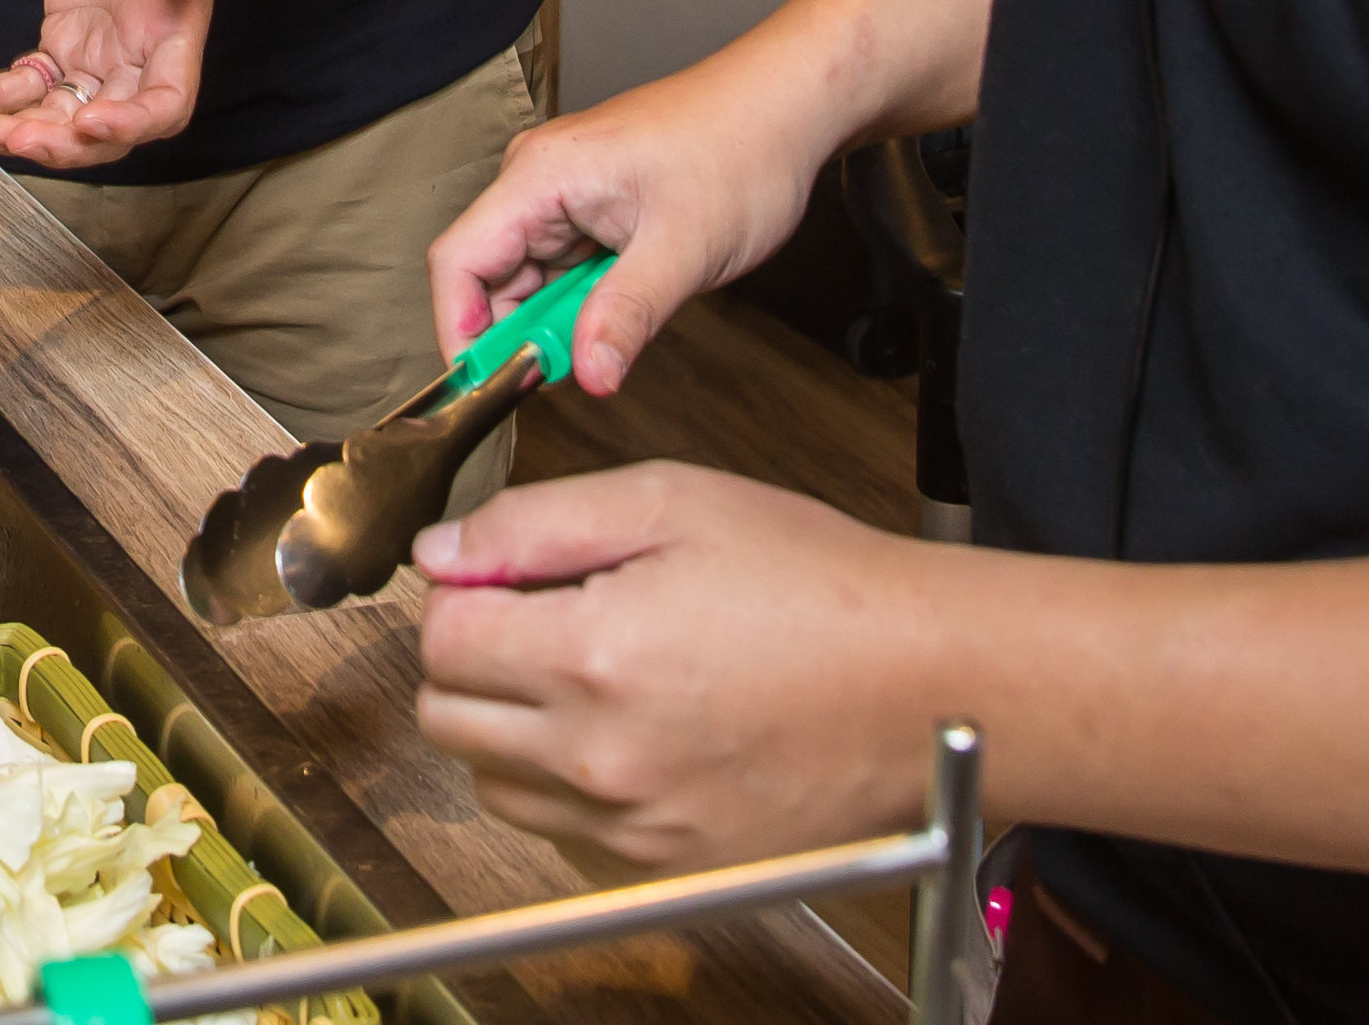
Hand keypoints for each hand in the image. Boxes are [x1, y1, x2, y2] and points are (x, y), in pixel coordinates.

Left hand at [0, 0, 229, 167]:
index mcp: (177, 32)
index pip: (166, 104)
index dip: (132, 124)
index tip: (89, 120)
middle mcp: (138, 54)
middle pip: (106, 128)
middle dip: (61, 143)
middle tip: (15, 139)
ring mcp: (98, 49)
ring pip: (61, 112)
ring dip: (20, 130)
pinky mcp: (64, 34)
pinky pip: (31, 80)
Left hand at [414, 466, 957, 870]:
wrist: (927, 683)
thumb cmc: (819, 586)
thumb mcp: (670, 502)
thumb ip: (535, 524)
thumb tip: (443, 551)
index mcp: (593, 656)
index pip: (441, 639)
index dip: (463, 592)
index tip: (502, 578)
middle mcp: (602, 756)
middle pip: (448, 720)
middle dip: (472, 660)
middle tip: (538, 619)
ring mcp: (634, 825)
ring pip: (495, 786)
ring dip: (511, 729)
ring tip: (590, 675)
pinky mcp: (668, 867)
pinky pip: (563, 832)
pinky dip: (568, 786)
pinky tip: (628, 731)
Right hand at [425, 38, 833, 394]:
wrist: (785, 108)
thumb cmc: (740, 148)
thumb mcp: (686, 247)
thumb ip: (627, 315)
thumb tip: (588, 376)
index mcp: (540, 174)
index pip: (458, 262)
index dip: (460, 331)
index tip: (490, 387)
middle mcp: (537, 180)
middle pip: (487, 278)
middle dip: (519, 336)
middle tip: (571, 375)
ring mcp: (562, 194)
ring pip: (526, 280)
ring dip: (557, 321)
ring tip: (615, 333)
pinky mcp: (588, 208)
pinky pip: (560, 271)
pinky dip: (582, 304)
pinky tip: (623, 309)